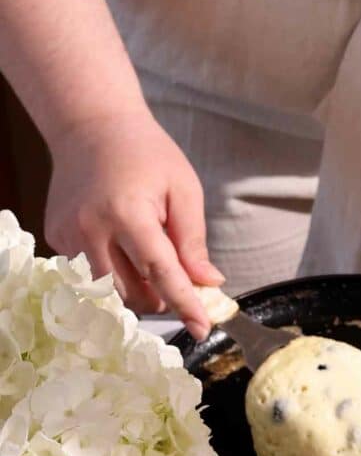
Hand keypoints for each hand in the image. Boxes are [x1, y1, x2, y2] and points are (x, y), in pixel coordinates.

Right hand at [45, 109, 223, 338]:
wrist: (91, 126)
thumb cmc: (146, 153)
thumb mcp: (183, 189)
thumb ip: (193, 241)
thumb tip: (208, 283)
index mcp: (127, 213)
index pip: (161, 273)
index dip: (185, 305)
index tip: (203, 329)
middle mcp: (91, 228)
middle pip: (132, 293)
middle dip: (161, 298)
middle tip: (178, 279)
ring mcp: (68, 235)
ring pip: (108, 292)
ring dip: (137, 291)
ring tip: (150, 261)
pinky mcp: (57, 238)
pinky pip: (89, 274)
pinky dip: (112, 272)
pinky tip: (119, 244)